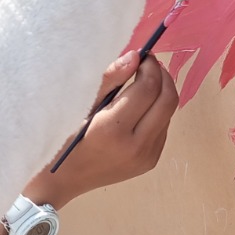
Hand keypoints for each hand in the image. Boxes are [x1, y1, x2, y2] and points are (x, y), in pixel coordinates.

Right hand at [26, 54, 177, 207]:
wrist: (65, 178)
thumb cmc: (66, 138)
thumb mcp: (82, 105)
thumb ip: (112, 80)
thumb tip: (135, 55)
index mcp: (113, 129)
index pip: (148, 88)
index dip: (149, 67)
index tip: (142, 56)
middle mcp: (136, 146)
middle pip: (168, 100)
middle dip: (162, 76)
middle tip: (149, 65)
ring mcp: (147, 156)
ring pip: (169, 114)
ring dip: (161, 93)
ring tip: (142, 84)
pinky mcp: (151, 162)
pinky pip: (163, 128)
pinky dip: (157, 111)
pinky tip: (140, 108)